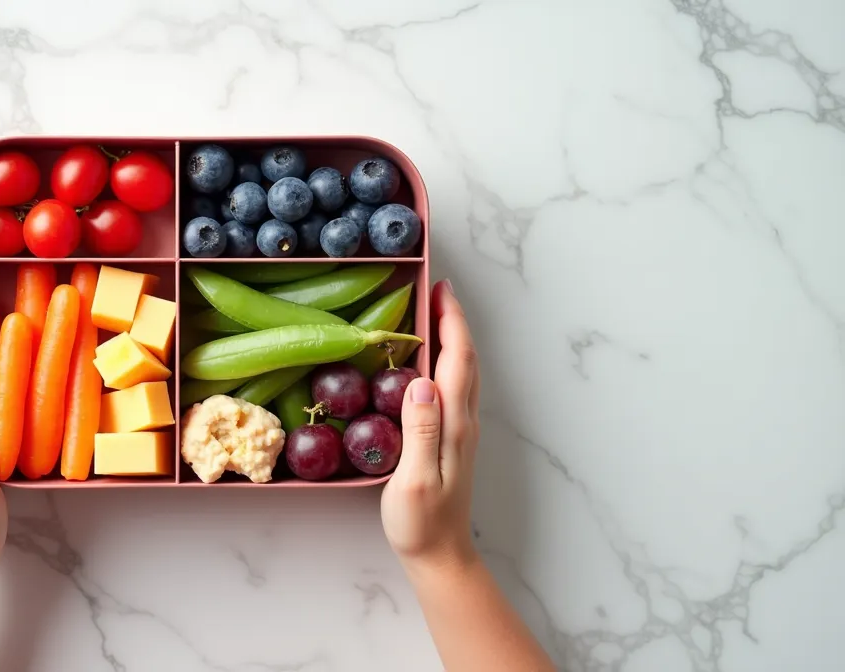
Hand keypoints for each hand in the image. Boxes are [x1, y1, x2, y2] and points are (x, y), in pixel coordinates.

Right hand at [381, 280, 479, 575]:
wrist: (441, 556)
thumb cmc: (421, 522)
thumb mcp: (415, 478)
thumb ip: (420, 429)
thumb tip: (421, 382)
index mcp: (454, 424)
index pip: (458, 361)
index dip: (452, 322)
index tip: (440, 289)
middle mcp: (464, 421)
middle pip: (467, 359)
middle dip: (455, 321)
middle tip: (436, 291)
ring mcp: (461, 431)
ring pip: (464, 372)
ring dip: (454, 339)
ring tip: (434, 316)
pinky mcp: (453, 440)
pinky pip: (455, 388)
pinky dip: (448, 362)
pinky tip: (430, 363)